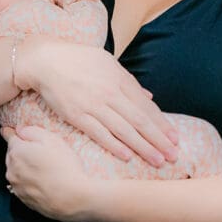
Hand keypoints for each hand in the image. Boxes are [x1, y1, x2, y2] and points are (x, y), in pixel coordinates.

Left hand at [2, 126, 92, 221]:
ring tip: (44, 169)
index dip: (9, 132)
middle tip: (40, 152)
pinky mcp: (24, 200)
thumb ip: (31, 131)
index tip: (7, 130)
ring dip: (24, 168)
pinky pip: (22, 186)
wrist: (73, 198)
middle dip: (21, 151)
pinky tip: (44, 182)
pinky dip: (29, 182)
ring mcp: (17, 186)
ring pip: (16, 171)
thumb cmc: (64, 166)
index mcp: (17, 151)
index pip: (8, 137)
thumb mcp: (51, 139)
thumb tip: (19, 130)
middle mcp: (12, 169)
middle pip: (12, 155)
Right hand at [14, 37, 178, 165]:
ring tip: (157, 160)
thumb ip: (128, 81)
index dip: (162, 124)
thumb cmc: (78, 60)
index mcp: (119, 79)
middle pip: (140, 120)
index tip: (175, 138)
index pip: (146, 106)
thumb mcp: (107, 63)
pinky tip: (127, 156)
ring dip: (143, 147)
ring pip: (123, 130)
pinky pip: (99, 133)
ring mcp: (93, 105)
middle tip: (173, 155)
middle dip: (159, 140)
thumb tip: (148, 96)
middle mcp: (109, 93)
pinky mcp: (76, 115)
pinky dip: (114, 145)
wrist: (46, 60)